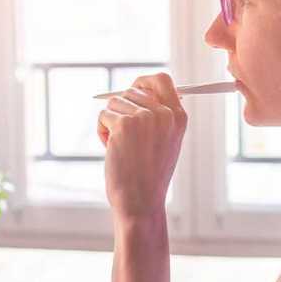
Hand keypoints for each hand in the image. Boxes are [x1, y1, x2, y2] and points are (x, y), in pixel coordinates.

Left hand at [97, 73, 187, 223]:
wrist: (141, 201)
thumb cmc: (149, 175)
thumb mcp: (165, 142)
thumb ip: (159, 115)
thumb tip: (137, 89)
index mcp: (178, 117)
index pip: (161, 80)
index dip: (143, 82)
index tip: (133, 89)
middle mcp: (164, 113)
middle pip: (131, 90)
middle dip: (121, 109)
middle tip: (124, 135)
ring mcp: (144, 118)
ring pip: (114, 103)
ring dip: (111, 123)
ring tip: (120, 146)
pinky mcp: (123, 125)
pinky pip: (103, 116)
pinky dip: (102, 132)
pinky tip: (111, 150)